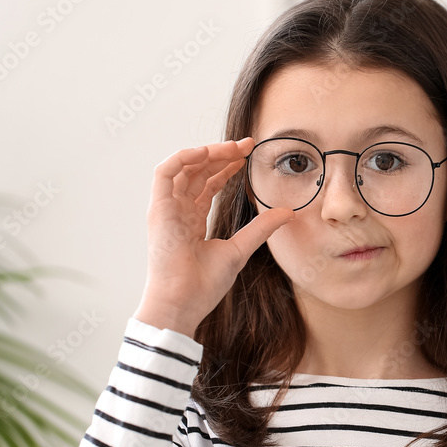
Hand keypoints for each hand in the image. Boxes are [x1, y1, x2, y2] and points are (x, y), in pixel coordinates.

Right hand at [133, 137, 293, 336]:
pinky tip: (208, 152)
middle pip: (198, 172)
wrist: (183, 302)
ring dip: (208, 153)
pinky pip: (165, 173)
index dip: (227, 167)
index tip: (249, 156)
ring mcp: (166, 209)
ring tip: (233, 147)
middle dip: (222, 155)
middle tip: (247, 145)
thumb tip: (288, 213)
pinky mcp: (158, 209)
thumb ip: (261, 228)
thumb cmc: (204, 284)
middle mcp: (177, 211)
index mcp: (192, 221)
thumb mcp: (240, 249)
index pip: (208, 184)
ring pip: (184, 168)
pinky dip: (184, 158)